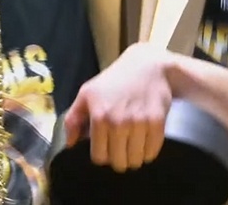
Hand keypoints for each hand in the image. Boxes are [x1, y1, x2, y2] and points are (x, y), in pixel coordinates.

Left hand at [63, 45, 174, 172]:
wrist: (147, 65)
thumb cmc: (114, 80)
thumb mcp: (87, 93)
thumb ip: (73, 119)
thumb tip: (70, 144)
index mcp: (99, 117)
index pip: (99, 157)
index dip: (101, 154)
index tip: (105, 146)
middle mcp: (118, 122)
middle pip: (118, 163)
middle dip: (118, 158)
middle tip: (120, 145)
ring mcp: (139, 123)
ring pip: (136, 160)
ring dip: (134, 156)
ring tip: (132, 142)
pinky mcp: (157, 123)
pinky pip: (152, 152)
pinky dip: (148, 150)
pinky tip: (144, 138)